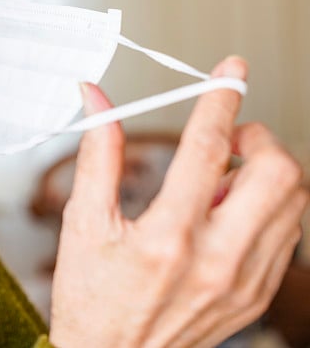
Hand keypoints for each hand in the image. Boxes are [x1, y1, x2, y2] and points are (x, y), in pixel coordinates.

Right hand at [47, 56, 308, 347]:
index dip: (221, 100)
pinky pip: (289, 234)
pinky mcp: (256, 295)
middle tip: (229, 138)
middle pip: (277, 174)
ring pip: (294, 201)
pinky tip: (231, 210)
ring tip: (223, 178)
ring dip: (267, 171)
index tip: (231, 72)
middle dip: (258, 138)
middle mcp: (216, 261)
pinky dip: (271, 205)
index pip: (206, 150)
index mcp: (166, 239)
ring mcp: (245, 282)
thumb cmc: (91, 298)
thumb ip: (96, 155)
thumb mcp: (82, 224)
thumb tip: (96, 100)